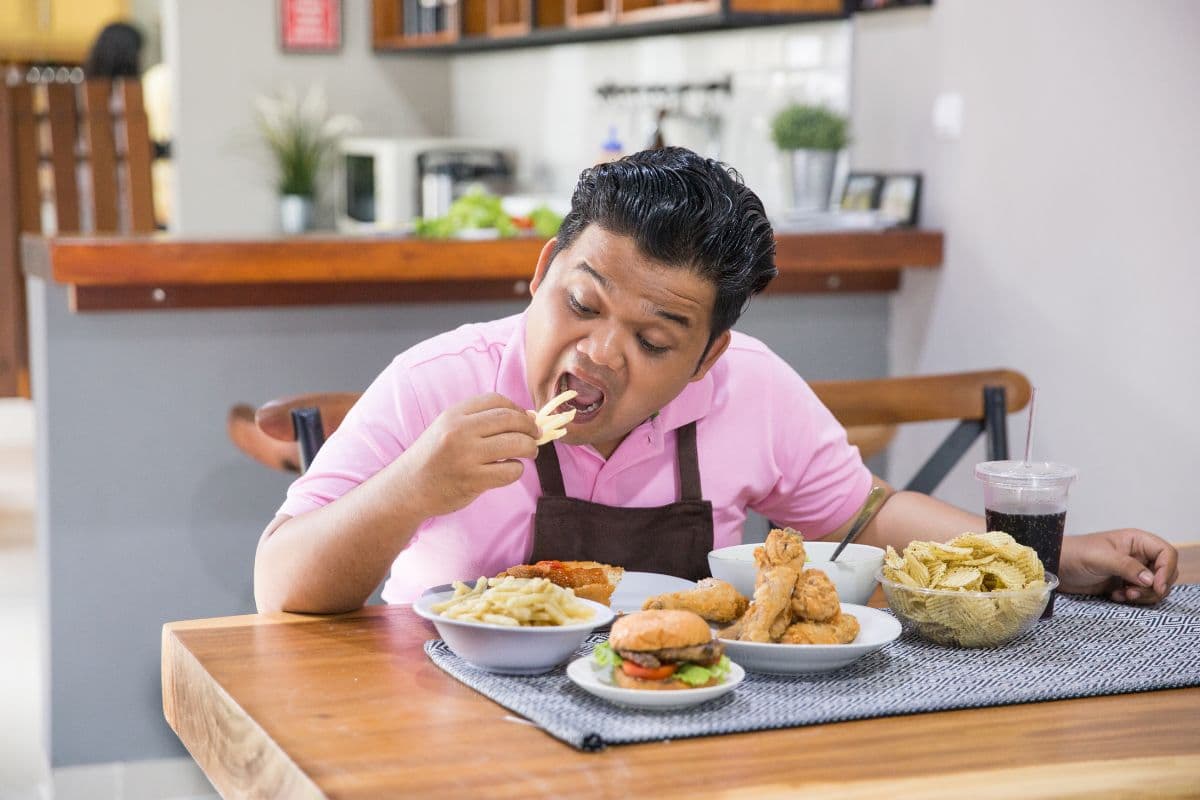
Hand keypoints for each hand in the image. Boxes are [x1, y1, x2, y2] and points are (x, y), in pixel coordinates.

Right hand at [401, 393, 540, 518]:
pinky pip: (511, 471)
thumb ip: (482, 420)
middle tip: (536, 436)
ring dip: (530, 448)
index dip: (517, 408)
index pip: (497, 400)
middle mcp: (460, 431)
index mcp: (454, 414)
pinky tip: (509, 470)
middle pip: (511, 419)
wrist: (408, 488)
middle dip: (530, 428)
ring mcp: (466, 456)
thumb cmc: (434, 457)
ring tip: (528, 452)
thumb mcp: (448, 428)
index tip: (524, 419)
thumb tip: (529, 417)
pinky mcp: (473, 480)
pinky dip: (517, 470)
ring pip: (517, 444)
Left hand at [1058, 529, 1178, 603]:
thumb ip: (1127, 567)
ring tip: (1123, 595)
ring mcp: (1132, 571)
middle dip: (1155, 587)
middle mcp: (1138, 555)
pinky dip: (1133, 599)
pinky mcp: (1124, 584)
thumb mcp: (1101, 558)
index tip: (1156, 587)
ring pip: (1156, 587)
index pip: (1167, 553)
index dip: (1166, 570)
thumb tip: (1151, 580)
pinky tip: (1115, 596)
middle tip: (1133, 593)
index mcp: (1136, 541)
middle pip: (1166, 573)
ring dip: (1143, 595)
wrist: (1055, 567)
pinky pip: (1141, 595)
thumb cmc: (1074, 554)